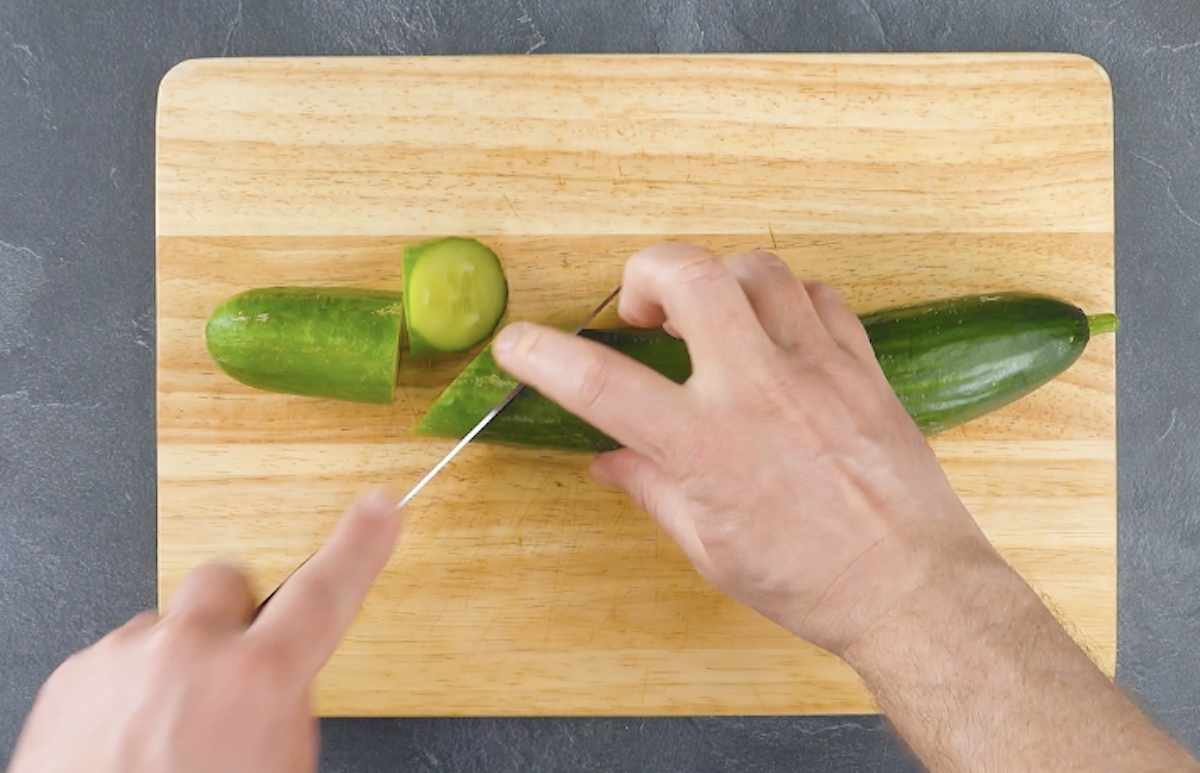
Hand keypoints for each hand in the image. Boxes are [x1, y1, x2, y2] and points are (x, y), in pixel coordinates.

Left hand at [7, 488, 401, 772]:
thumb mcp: (282, 769)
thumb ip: (286, 709)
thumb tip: (280, 682)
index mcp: (256, 681)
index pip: (326, 592)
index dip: (360, 546)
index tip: (377, 512)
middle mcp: (188, 654)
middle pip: (228, 580)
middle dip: (237, 615)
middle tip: (235, 668)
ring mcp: (125, 659)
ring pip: (168, 626)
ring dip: (177, 664)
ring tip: (169, 732)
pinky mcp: (73, 677)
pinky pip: (117, 659)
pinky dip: (129, 691)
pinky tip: (129, 742)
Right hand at [492, 242, 999, 655]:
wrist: (911, 588)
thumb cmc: (810, 580)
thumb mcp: (710, 547)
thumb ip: (653, 489)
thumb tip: (610, 463)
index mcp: (706, 447)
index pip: (601, 383)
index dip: (543, 355)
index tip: (518, 343)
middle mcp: (758, 391)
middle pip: (690, 274)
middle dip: (646, 270)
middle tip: (641, 309)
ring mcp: (816, 368)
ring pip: (758, 269)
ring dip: (719, 281)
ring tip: (711, 319)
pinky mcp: (862, 365)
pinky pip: (819, 297)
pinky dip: (786, 302)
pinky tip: (775, 335)